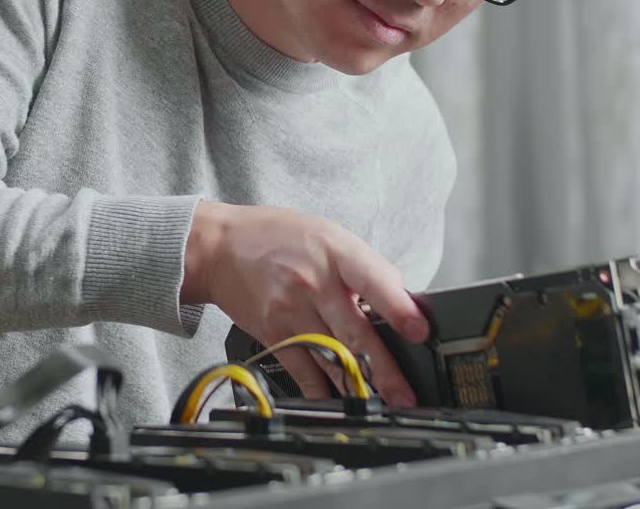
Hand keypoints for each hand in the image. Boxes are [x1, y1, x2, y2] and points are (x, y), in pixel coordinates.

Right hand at [181, 201, 428, 405]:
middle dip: (385, 369)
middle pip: (355, 332)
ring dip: (358, 385)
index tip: (419, 331)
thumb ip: (363, 267)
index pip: (373, 281)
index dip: (398, 308)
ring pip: (331, 357)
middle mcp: (313, 282)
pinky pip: (303, 370)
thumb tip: (403, 301)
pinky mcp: (273, 333)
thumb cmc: (279, 237)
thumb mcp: (327, 234)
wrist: (219, 247)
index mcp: (335, 252)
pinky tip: (340, 401)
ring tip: (382, 404)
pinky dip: (322, 390)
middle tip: (406, 394)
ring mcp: (291, 311)